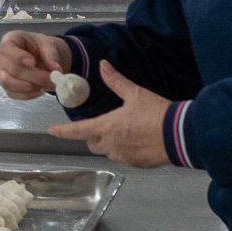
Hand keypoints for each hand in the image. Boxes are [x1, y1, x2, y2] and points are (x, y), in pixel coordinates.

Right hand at [0, 30, 67, 100]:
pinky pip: (13, 94)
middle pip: (11, 68)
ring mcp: (3, 73)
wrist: (43, 58)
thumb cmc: (42, 48)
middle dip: (33, 76)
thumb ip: (52, 56)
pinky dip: (28, 95)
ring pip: (7, 83)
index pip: (7, 48)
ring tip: (46, 85)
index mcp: (10, 41)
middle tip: (51, 78)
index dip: (18, 56)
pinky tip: (40, 90)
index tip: (33, 62)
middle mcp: (3, 57)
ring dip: (29, 87)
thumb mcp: (49, 45)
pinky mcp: (8, 87)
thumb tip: (56, 71)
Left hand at [47, 62, 171, 167]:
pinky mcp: (137, 165)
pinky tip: (138, 141)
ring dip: (110, 143)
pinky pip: (124, 158)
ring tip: (126, 132)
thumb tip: (102, 65)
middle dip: (93, 135)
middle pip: (92, 143)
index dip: (63, 131)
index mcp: (107, 127)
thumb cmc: (155, 112)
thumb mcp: (135, 93)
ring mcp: (124, 157)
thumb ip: (116, 81)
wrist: (180, 134)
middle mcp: (111, 145)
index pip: (78, 131)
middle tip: (104, 125)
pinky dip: (126, 150)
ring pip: (108, 152)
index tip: (52, 131)